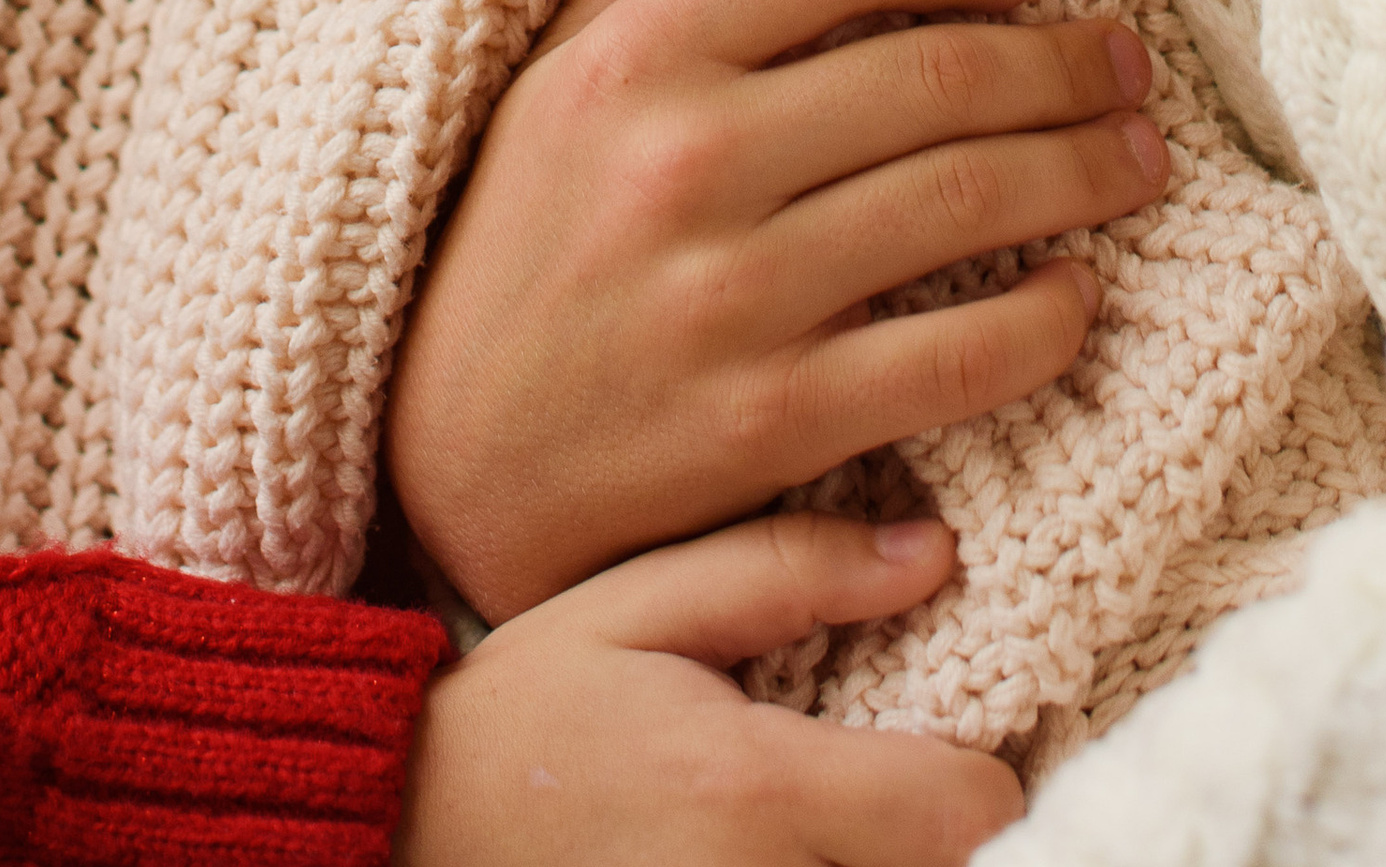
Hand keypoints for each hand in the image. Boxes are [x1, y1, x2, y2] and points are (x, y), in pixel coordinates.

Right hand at [389, 0, 1166, 619]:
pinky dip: (1041, 323)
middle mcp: (688, 161)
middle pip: (937, 77)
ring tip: (1136, 157)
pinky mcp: (771, 423)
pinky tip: (1076, 296)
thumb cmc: (520, 238)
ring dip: (1083, 173)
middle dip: (1062, 64)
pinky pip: (952, 360)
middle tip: (1124, 64)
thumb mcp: (564, 62)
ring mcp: (733, 298)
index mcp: (639, 55)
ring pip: (966, 204)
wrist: (445, 469)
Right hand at [392, 512, 1021, 865]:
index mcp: (754, 790)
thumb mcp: (639, 602)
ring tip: (851, 820)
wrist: (405, 827)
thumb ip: (785, 571)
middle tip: (899, 786)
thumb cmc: (525, 710)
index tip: (950, 747)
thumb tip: (935, 548)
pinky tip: (796, 853)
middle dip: (937, 837)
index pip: (966, 813)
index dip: (980, 778)